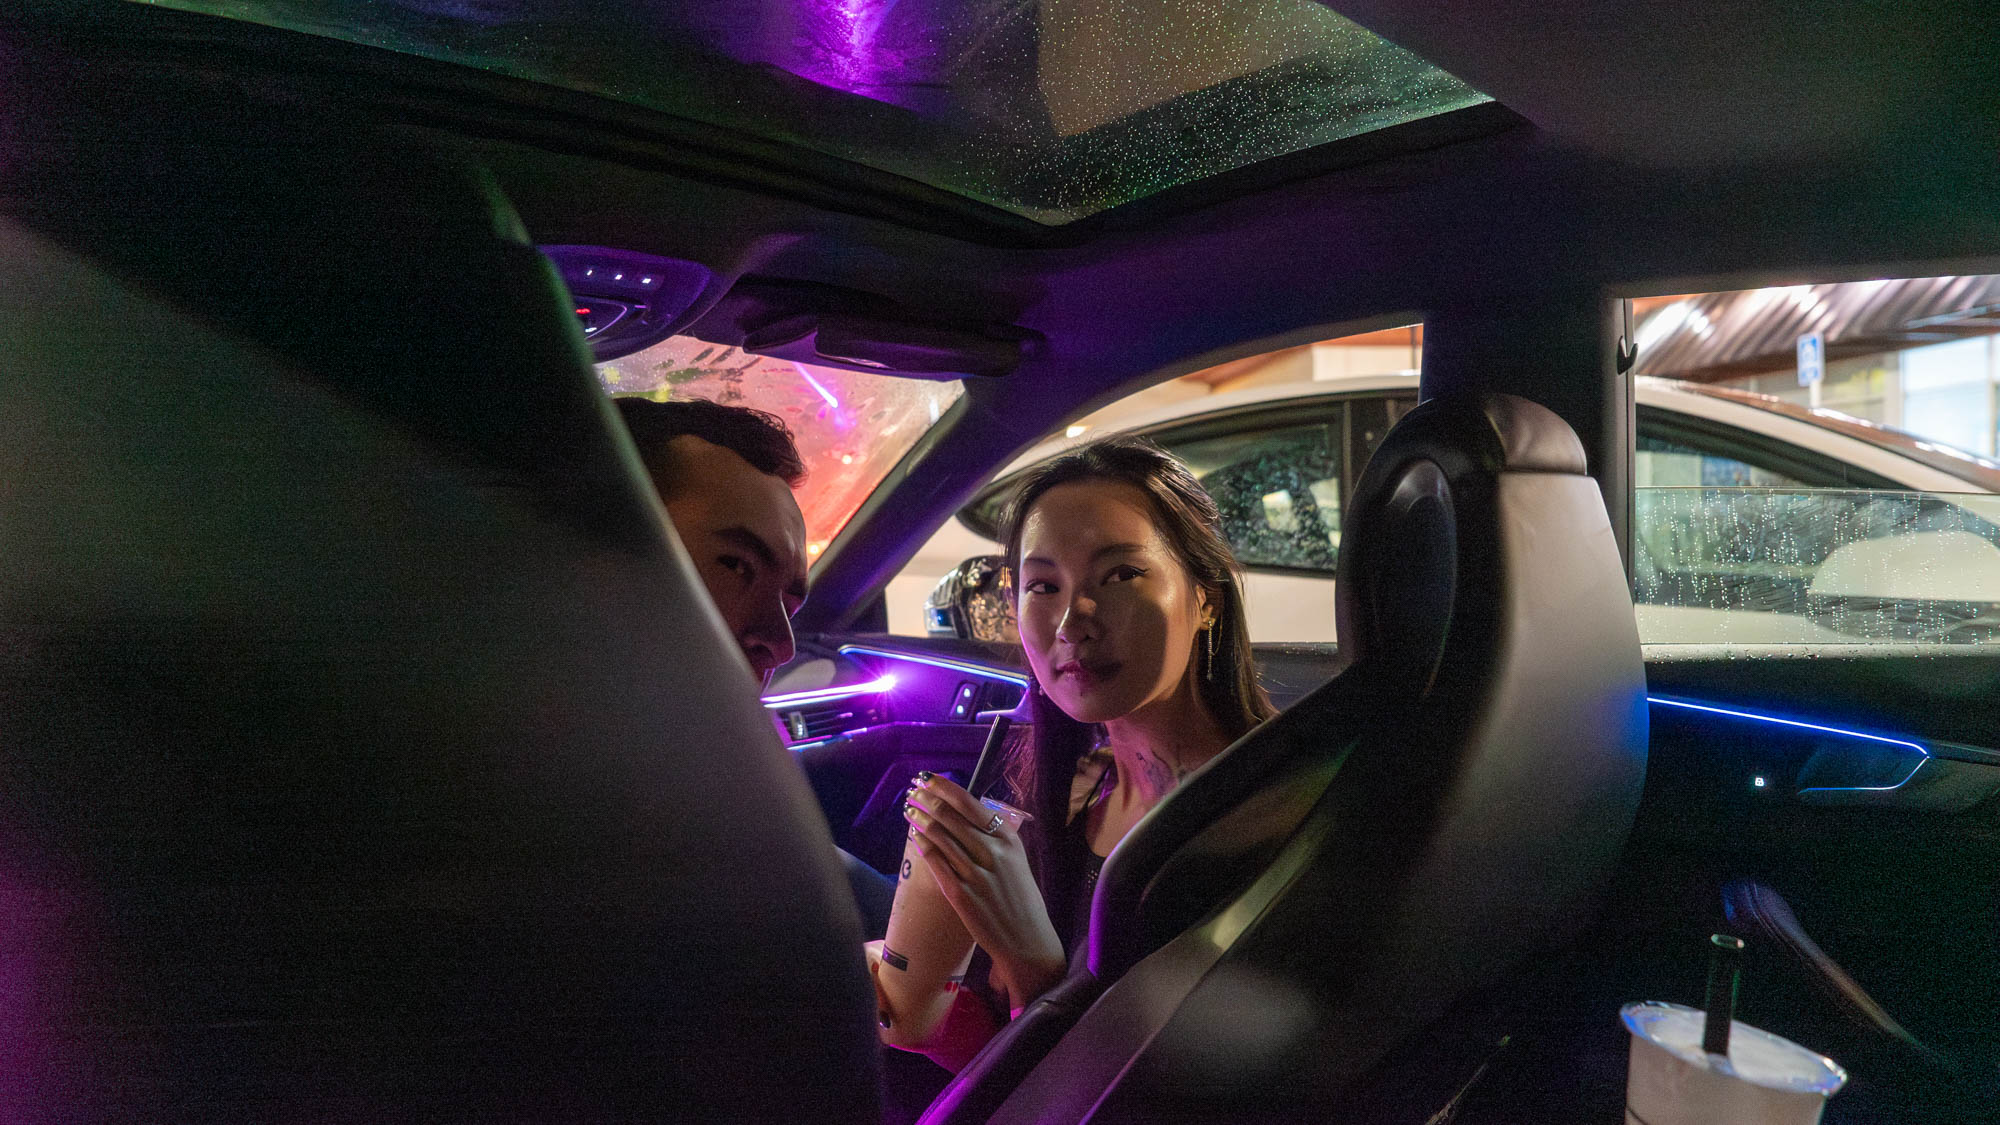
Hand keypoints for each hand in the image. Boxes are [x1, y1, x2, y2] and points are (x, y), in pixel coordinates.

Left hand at [905, 774, 1066, 1007]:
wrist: (1028, 939)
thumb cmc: (1021, 898)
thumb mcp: (1017, 860)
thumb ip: (996, 838)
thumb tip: (969, 815)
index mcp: (1009, 840)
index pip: (970, 804)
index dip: (944, 788)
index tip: (928, 778)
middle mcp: (993, 853)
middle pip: (950, 817)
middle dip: (927, 800)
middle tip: (912, 790)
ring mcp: (976, 874)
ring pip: (940, 837)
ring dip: (920, 819)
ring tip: (909, 809)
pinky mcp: (961, 895)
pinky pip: (937, 863)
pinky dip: (923, 846)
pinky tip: (914, 837)